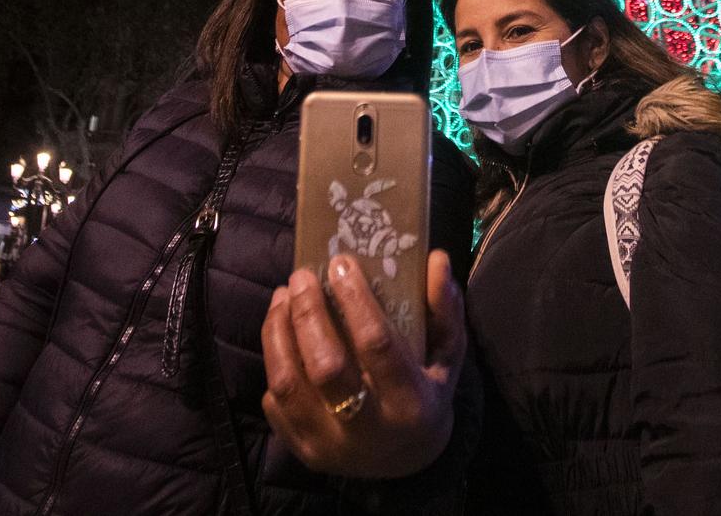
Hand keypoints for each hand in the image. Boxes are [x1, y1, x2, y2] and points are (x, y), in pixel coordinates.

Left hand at [261, 249, 465, 479]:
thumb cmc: (427, 393)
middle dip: (308, 313)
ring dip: (278, 332)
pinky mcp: (302, 452)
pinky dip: (273, 362)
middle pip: (325, 366)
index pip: (376, 345)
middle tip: (303, 276)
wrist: (406, 462)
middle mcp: (368, 432)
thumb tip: (436, 258)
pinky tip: (280, 333)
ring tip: (283, 296)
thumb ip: (445, 309)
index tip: (341, 263)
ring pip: (288, 384)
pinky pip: (274, 403)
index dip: (356, 301)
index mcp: (410, 405)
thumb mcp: (447, 355)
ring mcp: (329, 446)